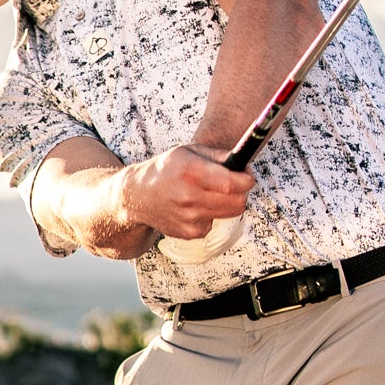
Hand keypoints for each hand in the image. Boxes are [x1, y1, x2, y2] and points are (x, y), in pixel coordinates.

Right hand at [120, 145, 254, 242]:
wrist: (137, 196)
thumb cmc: (165, 170)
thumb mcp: (189, 152)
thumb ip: (218, 156)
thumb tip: (242, 161)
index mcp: (191, 172)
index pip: (232, 183)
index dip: (246, 179)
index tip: (247, 175)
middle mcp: (189, 197)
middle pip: (237, 202)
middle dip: (242, 192)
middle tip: (234, 184)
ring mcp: (189, 218)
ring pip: (229, 213)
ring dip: (227, 203)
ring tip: (211, 193)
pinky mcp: (189, 232)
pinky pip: (215, 223)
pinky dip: (211, 214)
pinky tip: (195, 206)